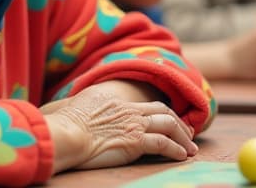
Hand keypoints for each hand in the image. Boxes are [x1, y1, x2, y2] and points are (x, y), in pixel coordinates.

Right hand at [42, 85, 196, 173]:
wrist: (66, 135)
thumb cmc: (64, 125)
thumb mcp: (77, 107)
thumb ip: (88, 106)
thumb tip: (81, 108)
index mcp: (115, 100)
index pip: (145, 103)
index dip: (162, 112)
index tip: (171, 120)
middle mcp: (128, 109)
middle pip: (163, 111)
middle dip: (179, 123)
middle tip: (189, 134)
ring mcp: (133, 124)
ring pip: (169, 125)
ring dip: (183, 138)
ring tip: (191, 149)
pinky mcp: (135, 141)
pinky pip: (163, 144)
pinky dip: (176, 149)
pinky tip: (181, 156)